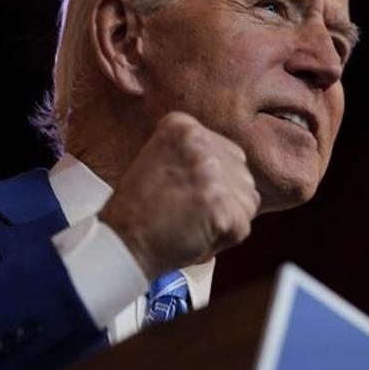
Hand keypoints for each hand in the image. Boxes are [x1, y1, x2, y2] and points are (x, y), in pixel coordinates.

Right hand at [99, 111, 260, 279]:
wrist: (121, 242)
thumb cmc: (137, 209)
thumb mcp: (160, 159)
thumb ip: (195, 155)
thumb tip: (232, 165)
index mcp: (183, 126)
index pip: (227, 153)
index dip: (212, 182)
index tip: (186, 194)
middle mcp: (200, 142)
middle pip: (241, 174)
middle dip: (224, 198)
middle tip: (189, 212)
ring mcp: (212, 173)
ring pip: (247, 199)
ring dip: (226, 218)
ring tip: (190, 223)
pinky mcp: (222, 206)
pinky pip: (242, 226)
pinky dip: (223, 240)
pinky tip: (195, 237)